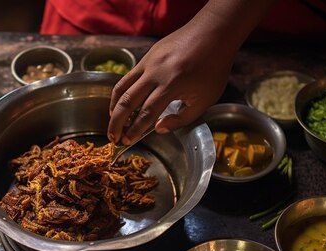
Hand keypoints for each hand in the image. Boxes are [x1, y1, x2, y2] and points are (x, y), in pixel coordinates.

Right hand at [107, 0, 274, 144]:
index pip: (147, 113)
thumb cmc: (213, 68)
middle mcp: (155, 73)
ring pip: (122, 87)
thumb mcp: (205, 99)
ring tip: (112, 121)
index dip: (135, 130)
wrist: (213, 33)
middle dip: (117, 123)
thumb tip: (158, 128)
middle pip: (128, 102)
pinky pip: (128, 77)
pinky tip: (121, 102)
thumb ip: (181, 118)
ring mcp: (148, 62)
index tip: (128, 141)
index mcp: (172, 85)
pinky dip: (121, 92)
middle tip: (112, 137)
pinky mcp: (147, 56)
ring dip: (114, 107)